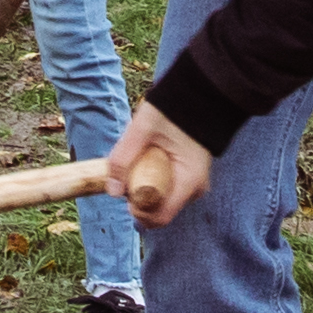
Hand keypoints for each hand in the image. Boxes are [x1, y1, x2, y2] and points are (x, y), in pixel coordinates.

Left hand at [108, 102, 214, 225]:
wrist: (199, 96)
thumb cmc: (173, 110)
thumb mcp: (142, 129)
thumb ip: (124, 158)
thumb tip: (112, 191)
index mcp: (189, 181)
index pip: (160, 217)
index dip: (137, 210)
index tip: (125, 187)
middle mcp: (194, 189)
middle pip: (158, 210)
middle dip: (138, 196)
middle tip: (130, 168)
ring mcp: (192, 185)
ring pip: (160, 200)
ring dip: (143, 186)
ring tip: (142, 158)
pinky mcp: (188, 178)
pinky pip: (165, 189)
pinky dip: (151, 180)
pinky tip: (149, 159)